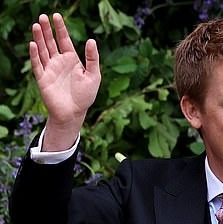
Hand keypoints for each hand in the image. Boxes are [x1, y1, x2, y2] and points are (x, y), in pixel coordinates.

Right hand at [30, 13, 100, 148]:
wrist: (74, 114)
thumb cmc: (85, 97)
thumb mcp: (94, 76)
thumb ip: (92, 59)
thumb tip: (91, 40)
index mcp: (71, 60)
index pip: (64, 40)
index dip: (60, 28)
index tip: (56, 16)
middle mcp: (59, 62)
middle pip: (51, 42)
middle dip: (47, 29)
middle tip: (43, 16)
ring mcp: (50, 69)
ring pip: (43, 50)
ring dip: (39, 38)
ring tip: (36, 25)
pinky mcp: (43, 78)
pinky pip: (37, 64)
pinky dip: (34, 54)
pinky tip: (33, 44)